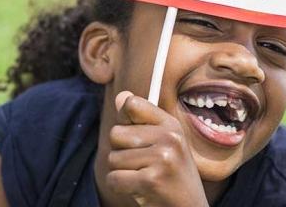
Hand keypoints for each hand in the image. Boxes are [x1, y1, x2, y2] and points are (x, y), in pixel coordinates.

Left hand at [106, 91, 208, 206]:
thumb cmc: (171, 177)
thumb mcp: (163, 144)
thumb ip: (141, 121)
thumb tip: (120, 96)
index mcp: (171, 125)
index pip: (132, 104)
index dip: (124, 120)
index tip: (132, 135)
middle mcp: (170, 137)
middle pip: (116, 134)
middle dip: (120, 153)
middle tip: (141, 165)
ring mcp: (162, 158)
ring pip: (113, 158)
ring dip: (121, 172)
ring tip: (143, 178)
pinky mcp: (151, 180)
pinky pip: (114, 178)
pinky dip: (120, 187)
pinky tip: (139, 190)